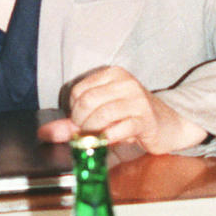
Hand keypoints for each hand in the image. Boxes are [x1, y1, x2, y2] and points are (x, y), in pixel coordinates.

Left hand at [37, 66, 206, 154]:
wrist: (170, 124)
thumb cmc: (133, 117)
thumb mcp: (103, 114)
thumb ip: (74, 122)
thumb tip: (45, 133)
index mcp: (112, 74)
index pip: (78, 91)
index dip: (74, 112)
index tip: (81, 123)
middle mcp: (124, 82)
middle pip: (86, 102)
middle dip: (81, 124)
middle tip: (87, 135)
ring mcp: (136, 99)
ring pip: (100, 116)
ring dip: (94, 133)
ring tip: (99, 139)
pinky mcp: (144, 118)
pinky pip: (118, 129)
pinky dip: (109, 139)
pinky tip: (111, 140)